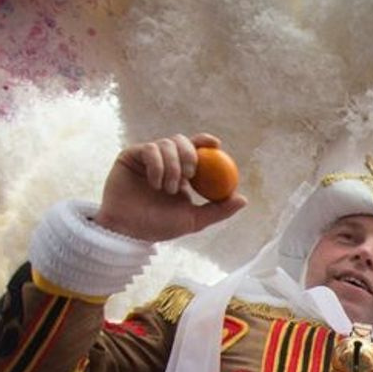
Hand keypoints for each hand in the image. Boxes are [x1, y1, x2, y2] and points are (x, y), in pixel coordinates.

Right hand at [92, 133, 246, 241]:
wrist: (129, 231)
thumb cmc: (159, 226)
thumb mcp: (194, 220)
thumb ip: (218, 210)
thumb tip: (243, 199)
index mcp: (181, 172)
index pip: (195, 149)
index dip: (205, 141)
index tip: (216, 144)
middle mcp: (165, 161)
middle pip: (181, 140)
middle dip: (189, 154)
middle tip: (191, 173)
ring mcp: (147, 158)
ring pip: (166, 144)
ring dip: (172, 167)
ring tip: (168, 189)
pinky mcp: (131, 156)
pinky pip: (149, 149)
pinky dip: (157, 165)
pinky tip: (155, 184)